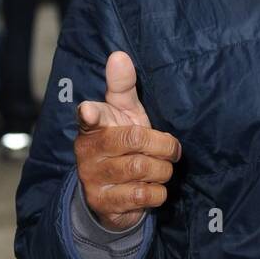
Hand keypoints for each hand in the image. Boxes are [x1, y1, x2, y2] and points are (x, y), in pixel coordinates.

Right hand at [74, 50, 181, 230]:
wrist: (112, 195)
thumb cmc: (122, 144)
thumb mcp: (124, 114)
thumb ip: (123, 87)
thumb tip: (119, 55)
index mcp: (93, 126)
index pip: (89, 116)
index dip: (90, 113)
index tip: (89, 111)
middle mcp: (87, 151)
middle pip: (134, 140)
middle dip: (163, 145)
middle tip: (172, 150)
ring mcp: (93, 178)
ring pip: (142, 168)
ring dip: (162, 170)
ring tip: (161, 169)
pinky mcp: (104, 203)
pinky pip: (143, 194)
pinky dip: (158, 191)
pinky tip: (153, 187)